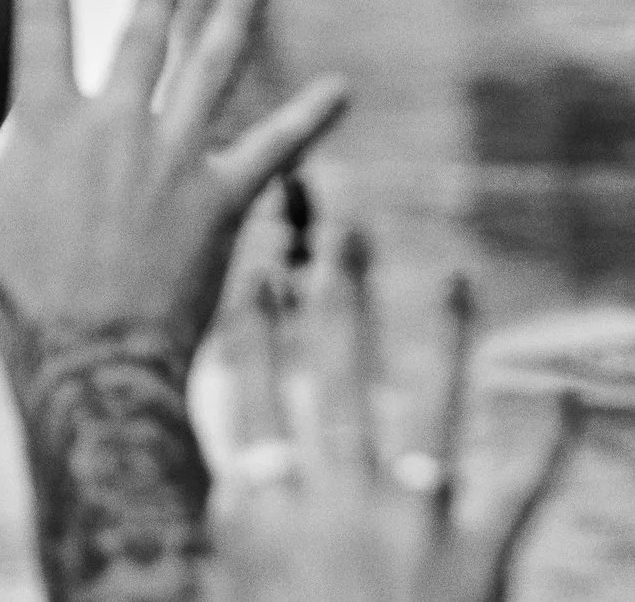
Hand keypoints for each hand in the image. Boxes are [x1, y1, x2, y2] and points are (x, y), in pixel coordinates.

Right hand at [0, 0, 349, 376]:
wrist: (95, 367)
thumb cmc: (18, 297)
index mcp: (50, 122)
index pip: (42, 16)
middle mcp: (118, 125)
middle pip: (142, 41)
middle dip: (156, 0)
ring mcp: (176, 160)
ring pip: (209, 73)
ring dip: (229, 24)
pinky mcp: (221, 203)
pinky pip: (273, 150)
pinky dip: (307, 118)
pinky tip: (338, 91)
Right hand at [212, 252, 586, 599]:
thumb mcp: (233, 589)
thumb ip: (235, 527)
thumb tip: (228, 464)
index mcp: (270, 509)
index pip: (256, 391)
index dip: (258, 324)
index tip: (265, 267)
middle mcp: (339, 499)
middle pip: (336, 374)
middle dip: (340, 295)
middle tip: (346, 229)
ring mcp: (413, 525)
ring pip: (429, 408)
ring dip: (440, 336)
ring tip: (451, 276)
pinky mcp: (478, 561)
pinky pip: (519, 491)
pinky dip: (546, 443)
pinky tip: (565, 397)